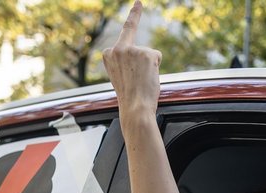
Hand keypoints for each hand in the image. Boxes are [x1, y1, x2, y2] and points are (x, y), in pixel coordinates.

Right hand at [102, 1, 160, 118]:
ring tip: (141, 82)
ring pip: (149, 54)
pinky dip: (156, 68)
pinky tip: (148, 78)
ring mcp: (131, 50)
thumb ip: (128, 62)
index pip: (124, 32)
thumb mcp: (123, 76)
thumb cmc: (130, 97)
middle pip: (137, 43)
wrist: (134, 108)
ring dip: (149, 67)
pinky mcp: (145, 53)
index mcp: (108, 55)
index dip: (135, 14)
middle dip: (140, 38)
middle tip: (139, 35)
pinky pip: (157, 57)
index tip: (139, 2)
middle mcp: (117, 49)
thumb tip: (145, 57)